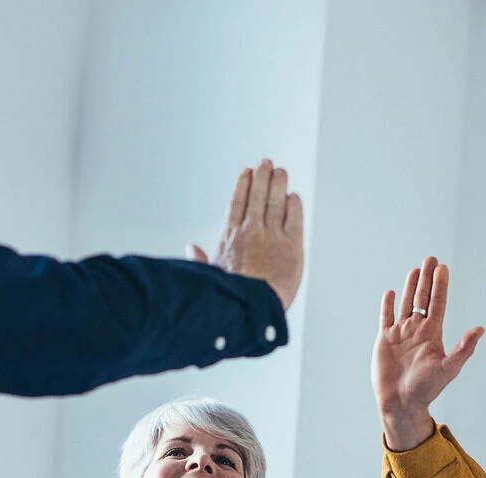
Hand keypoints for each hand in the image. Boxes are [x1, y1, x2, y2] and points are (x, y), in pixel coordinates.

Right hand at [188, 160, 303, 309]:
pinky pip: (294, 218)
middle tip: (266, 163)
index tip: (246, 173)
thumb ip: (202, 258)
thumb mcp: (211, 273)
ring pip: (275, 201)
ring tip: (281, 172)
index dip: (243, 185)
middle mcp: (251, 230)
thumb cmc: (230, 295)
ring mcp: (272, 236)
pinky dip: (294, 205)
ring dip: (278, 183)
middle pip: (257, 196)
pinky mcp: (292, 245)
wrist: (251, 305)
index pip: (237, 203)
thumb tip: (190, 248)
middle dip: (262, 176)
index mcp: (230, 236)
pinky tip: (293, 197)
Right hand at [373, 257, 484, 449]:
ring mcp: (400, 335)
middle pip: (423, 299)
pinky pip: (386, 318)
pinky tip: (391, 293)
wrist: (401, 403)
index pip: (437, 304)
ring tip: (415, 269)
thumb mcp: (448, 368)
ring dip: (411, 287)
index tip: (443, 267)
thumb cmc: (426, 390)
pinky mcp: (384, 340)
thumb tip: (480, 329)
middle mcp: (417, 331)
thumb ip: (464, 348)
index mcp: (432, 335)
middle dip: (427, 279)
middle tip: (431, 259)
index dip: (440, 285)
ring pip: (406, 304)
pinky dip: (388, 305)